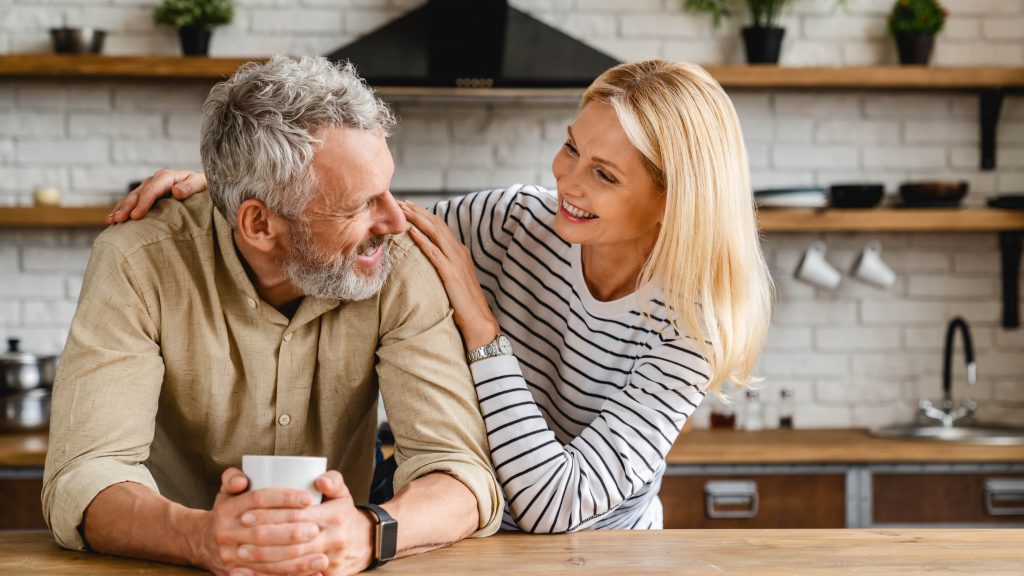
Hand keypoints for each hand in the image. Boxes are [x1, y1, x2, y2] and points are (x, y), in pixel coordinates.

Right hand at [107, 169, 206, 223]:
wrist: (203, 186)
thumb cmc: (203, 187)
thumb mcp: (201, 184)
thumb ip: (190, 187)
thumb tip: (176, 191)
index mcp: (167, 176)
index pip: (152, 189)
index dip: (143, 202)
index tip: (136, 215)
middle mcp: (155, 179)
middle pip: (138, 193)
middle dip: (128, 206)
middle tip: (119, 219)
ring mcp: (149, 186)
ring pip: (132, 197)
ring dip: (121, 208)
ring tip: (111, 220)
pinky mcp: (147, 194)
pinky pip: (132, 201)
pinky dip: (122, 209)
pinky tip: (112, 219)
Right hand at [195, 468, 326, 575]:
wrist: (201, 543)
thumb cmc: (226, 511)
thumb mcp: (226, 491)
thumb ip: (233, 478)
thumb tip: (242, 480)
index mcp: (228, 509)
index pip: (258, 499)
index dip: (283, 498)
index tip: (308, 499)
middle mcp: (226, 533)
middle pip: (262, 533)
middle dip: (291, 532)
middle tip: (316, 529)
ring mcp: (230, 557)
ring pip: (266, 560)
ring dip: (296, 561)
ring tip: (322, 557)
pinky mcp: (236, 574)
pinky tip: (312, 574)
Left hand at [234, 471, 373, 575]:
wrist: (365, 542)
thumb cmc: (344, 514)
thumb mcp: (342, 494)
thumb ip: (333, 480)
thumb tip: (319, 479)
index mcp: (334, 516)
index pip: (297, 516)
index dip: (270, 515)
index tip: (246, 514)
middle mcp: (334, 539)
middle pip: (291, 541)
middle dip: (262, 539)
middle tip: (240, 535)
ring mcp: (331, 559)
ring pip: (292, 563)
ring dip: (264, 561)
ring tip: (241, 554)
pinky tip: (253, 574)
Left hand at [400, 201, 500, 349]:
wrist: (478, 319)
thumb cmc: (464, 302)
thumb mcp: (455, 278)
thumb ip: (445, 265)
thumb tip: (429, 260)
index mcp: (460, 251)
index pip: (440, 227)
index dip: (424, 215)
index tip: (409, 207)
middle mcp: (459, 251)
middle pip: (436, 224)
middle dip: (418, 211)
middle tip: (401, 202)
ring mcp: (455, 261)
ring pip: (435, 233)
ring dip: (418, 220)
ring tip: (403, 211)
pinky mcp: (450, 273)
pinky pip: (434, 252)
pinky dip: (422, 240)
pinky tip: (411, 232)